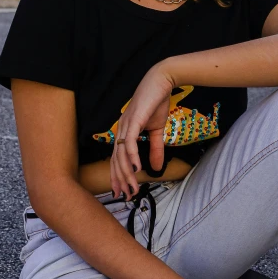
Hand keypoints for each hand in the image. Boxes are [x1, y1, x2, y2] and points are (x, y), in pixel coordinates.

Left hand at [111, 66, 172, 198]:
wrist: (161, 82)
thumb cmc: (156, 103)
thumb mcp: (157, 130)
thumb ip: (155, 148)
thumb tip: (156, 167)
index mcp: (124, 133)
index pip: (117, 159)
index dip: (118, 176)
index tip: (122, 192)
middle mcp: (121, 130)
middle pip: (116, 161)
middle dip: (120, 180)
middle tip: (126, 196)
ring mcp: (126, 125)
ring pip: (122, 155)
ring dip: (127, 173)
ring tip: (132, 187)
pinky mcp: (134, 120)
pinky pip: (130, 142)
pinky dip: (131, 156)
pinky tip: (135, 168)